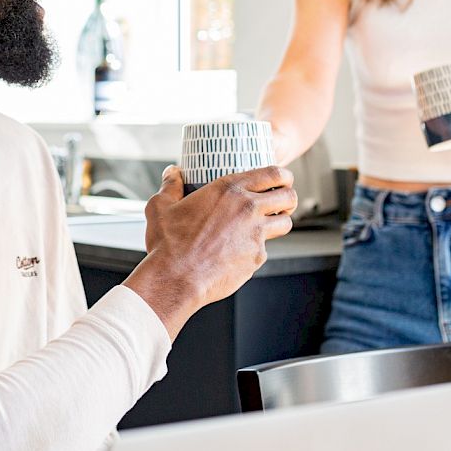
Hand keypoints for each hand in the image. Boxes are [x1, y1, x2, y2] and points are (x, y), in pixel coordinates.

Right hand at [124, 166, 296, 339]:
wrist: (175, 277)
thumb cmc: (169, 243)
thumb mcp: (162, 206)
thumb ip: (170, 185)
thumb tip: (172, 173)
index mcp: (229, 189)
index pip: (273, 173)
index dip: (284, 175)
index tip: (283, 178)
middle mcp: (248, 209)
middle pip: (289, 196)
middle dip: (289, 196)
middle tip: (281, 201)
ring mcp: (255, 235)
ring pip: (286, 223)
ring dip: (280, 221)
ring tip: (269, 223)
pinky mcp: (256, 258)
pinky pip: (266, 249)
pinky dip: (258, 248)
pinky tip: (242, 249)